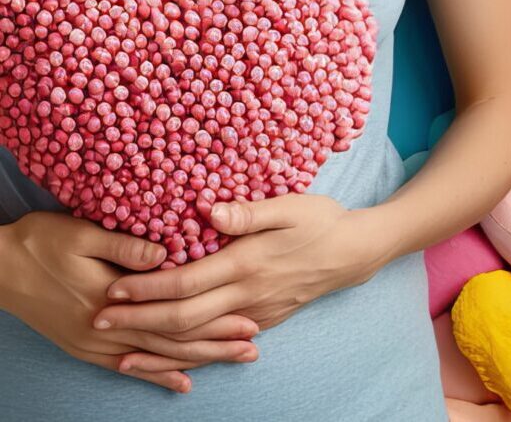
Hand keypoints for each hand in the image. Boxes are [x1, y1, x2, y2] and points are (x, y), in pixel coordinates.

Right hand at [0, 211, 261, 394]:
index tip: (249, 318)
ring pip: (155, 357)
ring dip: (196, 360)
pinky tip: (182, 383)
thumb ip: (127, 247)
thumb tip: (168, 253)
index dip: (213, 319)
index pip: (175, 315)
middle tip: (252, 346)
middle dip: (215, 344)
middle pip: (171, 341)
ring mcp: (95, 342)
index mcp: (112, 296)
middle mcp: (106, 327)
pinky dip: (157, 376)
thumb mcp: (83, 234)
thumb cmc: (42, 242)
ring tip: (232, 359)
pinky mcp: (85, 347)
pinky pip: (127, 367)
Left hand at [91, 194, 384, 339]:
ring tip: (122, 353)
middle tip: (99, 320)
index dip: (147, 288)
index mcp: (248, 263)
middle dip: (137, 321)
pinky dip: (190, 355)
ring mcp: (256, 312)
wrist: (357, 251)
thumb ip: (250, 211)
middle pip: (183, 317)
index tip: (113, 289)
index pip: (186, 282)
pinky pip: (219, 343)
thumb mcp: (291, 205)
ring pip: (199, 339)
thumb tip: (210, 211)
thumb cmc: (322, 221)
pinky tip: (170, 358)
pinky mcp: (264, 321)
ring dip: (158, 348)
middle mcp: (248, 294)